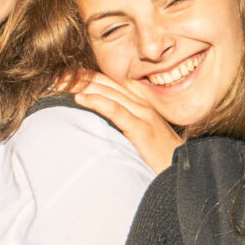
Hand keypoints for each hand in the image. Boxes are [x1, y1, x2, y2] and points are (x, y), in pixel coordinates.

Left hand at [65, 70, 183, 172]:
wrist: (187, 170)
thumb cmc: (164, 157)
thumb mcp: (144, 136)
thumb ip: (128, 126)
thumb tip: (105, 126)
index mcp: (143, 104)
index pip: (112, 83)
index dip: (89, 76)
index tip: (66, 74)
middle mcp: (144, 104)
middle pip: (108, 83)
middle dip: (81, 77)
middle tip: (57, 75)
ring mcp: (144, 115)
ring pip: (110, 92)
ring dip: (84, 85)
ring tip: (62, 82)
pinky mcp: (142, 129)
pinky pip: (117, 111)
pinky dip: (98, 102)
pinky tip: (80, 98)